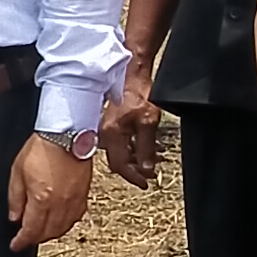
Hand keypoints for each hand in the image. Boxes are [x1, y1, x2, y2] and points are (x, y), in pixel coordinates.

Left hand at [6, 134, 94, 250]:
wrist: (67, 134)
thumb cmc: (41, 148)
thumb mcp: (17, 172)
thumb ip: (15, 198)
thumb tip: (14, 218)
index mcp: (42, 199)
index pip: (31, 230)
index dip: (21, 242)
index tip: (15, 246)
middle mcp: (60, 204)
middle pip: (48, 233)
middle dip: (35, 239)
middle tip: (25, 238)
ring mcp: (75, 201)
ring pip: (63, 229)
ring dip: (50, 234)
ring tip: (40, 232)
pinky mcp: (84, 195)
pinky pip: (75, 218)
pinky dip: (65, 225)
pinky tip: (58, 222)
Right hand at [103, 72, 165, 186]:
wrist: (132, 73)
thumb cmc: (139, 92)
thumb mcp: (148, 123)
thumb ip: (146, 148)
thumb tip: (146, 168)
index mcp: (111, 135)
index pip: (120, 165)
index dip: (133, 177)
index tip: (146, 183)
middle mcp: (105, 133)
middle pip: (118, 161)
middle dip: (135, 169)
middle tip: (150, 175)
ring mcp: (106, 128)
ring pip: (120, 152)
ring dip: (135, 158)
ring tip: (151, 161)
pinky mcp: (110, 123)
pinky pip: (120, 142)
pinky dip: (132, 147)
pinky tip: (144, 146)